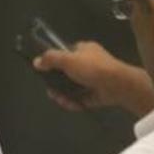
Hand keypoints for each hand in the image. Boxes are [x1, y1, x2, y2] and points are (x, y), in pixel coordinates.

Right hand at [33, 41, 153, 116]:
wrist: (117, 84)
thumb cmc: (92, 67)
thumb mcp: (68, 59)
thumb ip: (51, 59)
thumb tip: (36, 62)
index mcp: (84, 50)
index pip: (66, 53)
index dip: (55, 61)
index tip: (45, 71)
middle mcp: (89, 63)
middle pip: (67, 73)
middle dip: (56, 82)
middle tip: (50, 89)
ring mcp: (93, 80)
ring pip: (73, 87)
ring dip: (63, 94)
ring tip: (58, 99)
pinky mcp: (97, 94)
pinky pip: (81, 98)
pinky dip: (73, 102)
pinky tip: (67, 104)